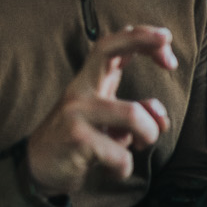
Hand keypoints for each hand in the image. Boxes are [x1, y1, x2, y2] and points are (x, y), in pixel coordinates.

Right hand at [25, 25, 179, 195]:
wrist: (37, 169)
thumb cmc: (78, 143)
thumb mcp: (109, 125)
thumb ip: (136, 115)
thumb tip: (161, 118)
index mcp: (88, 82)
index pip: (110, 46)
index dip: (138, 36)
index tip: (166, 39)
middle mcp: (80, 90)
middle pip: (108, 50)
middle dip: (143, 41)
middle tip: (170, 56)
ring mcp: (76, 112)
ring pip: (135, 115)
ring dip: (148, 136)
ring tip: (137, 146)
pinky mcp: (76, 138)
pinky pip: (121, 155)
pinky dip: (124, 168)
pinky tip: (111, 169)